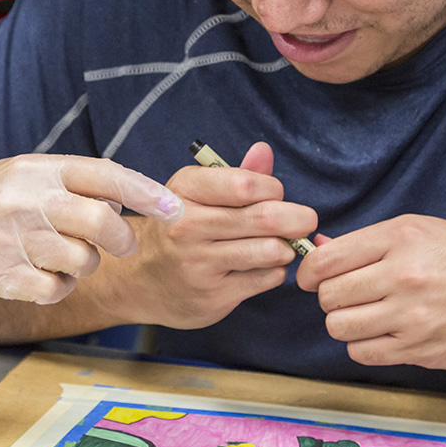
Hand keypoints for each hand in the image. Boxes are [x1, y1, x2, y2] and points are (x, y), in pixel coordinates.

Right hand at [0, 155, 183, 308]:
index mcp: (41, 170)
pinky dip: (60, 288)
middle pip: (101, 223)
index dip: (145, 192)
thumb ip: (77, 182)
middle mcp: (29, 201)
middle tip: (121, 246)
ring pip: (82, 261)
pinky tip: (44, 275)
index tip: (174, 208)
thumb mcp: (30, 172)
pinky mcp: (0, 276)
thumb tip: (129, 196)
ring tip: (63, 256)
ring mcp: (13, 239)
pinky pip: (56, 290)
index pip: (105, 175)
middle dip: (122, 240)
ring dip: (86, 264)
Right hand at [122, 142, 317, 328]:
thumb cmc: (180, 227)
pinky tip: (263, 265)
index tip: (275, 194)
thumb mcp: (197, 194)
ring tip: (281, 244)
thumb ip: (236, 175)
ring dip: (286, 247)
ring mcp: (199, 263)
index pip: (244, 184)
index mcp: (185, 191)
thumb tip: (264, 151)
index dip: (272, 188)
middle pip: (264, 217)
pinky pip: (266, 279)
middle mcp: (187, 225)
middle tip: (305, 220)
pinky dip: (275, 270)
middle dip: (297, 218)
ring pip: (270, 250)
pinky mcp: (212, 296)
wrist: (140, 280)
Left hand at [297, 215, 445, 371]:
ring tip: (365, 316)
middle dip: (330, 298)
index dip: (309, 271)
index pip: (327, 259)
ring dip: (345, 324)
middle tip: (347, 297)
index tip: (310, 278)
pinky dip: (365, 346)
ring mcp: (413, 317)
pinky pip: (365, 353)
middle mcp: (404, 276)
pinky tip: (383, 335)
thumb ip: (371, 242)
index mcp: (401, 238)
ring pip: (341, 327)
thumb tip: (320, 250)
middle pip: (329, 296)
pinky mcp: (423, 351)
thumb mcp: (425, 231)